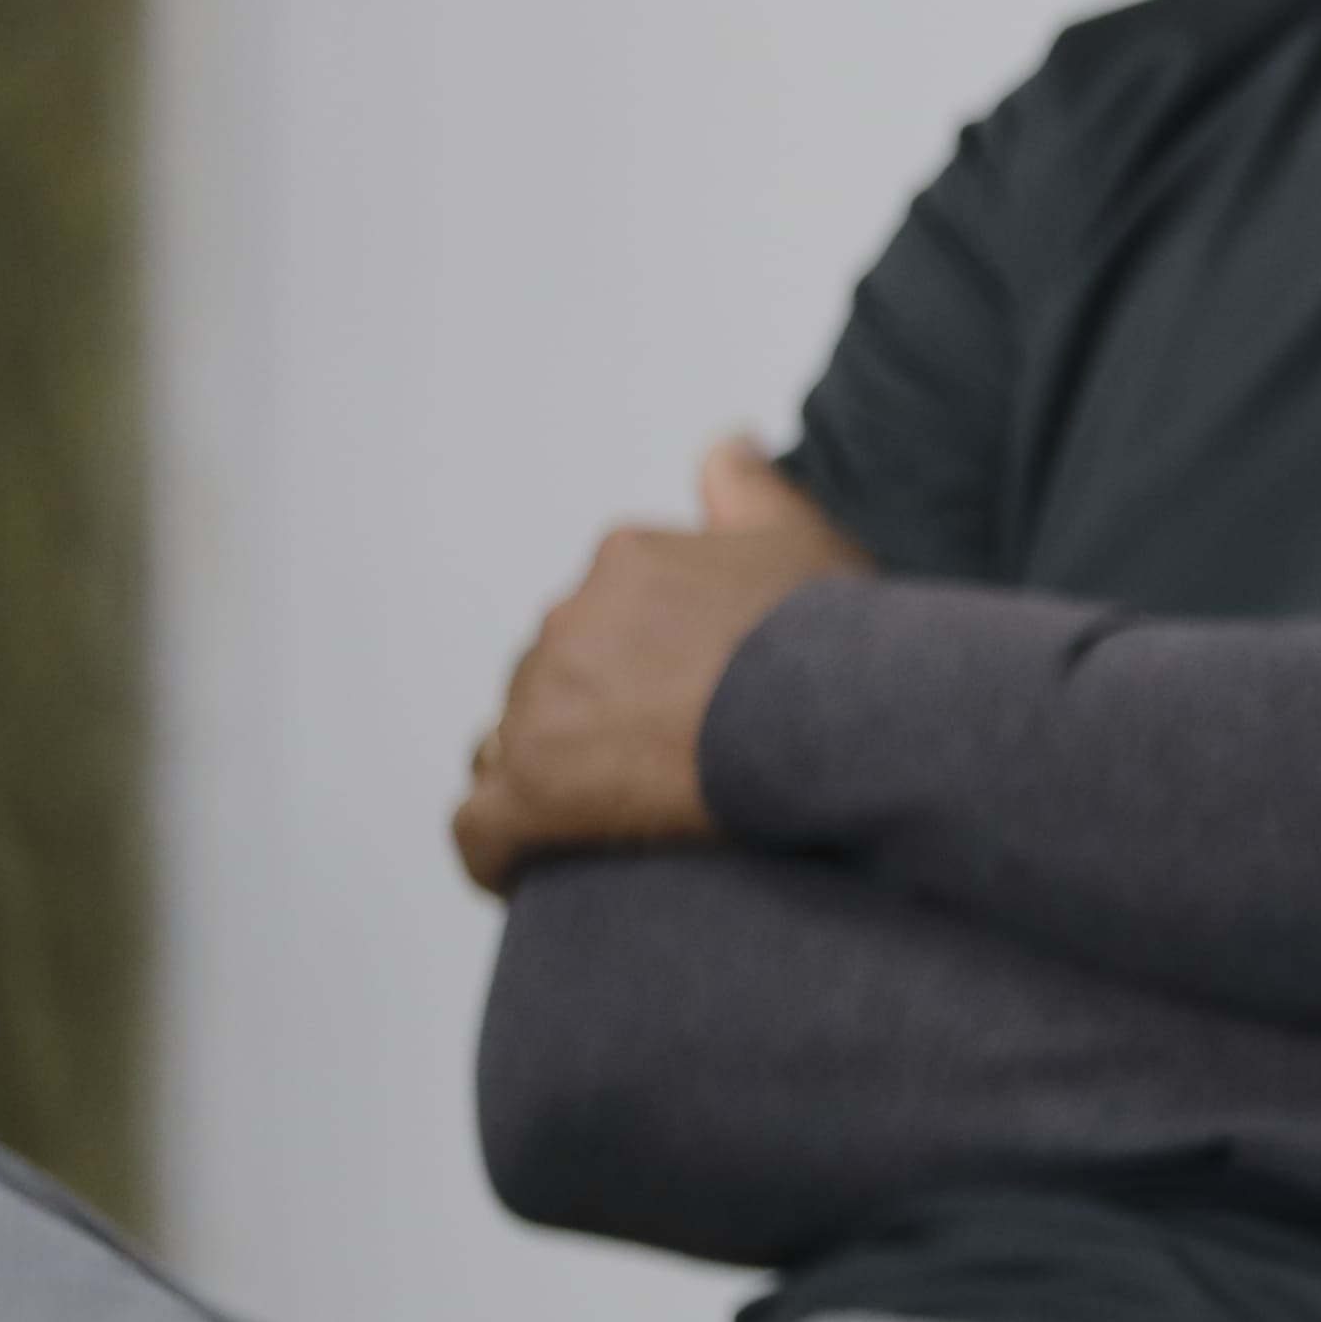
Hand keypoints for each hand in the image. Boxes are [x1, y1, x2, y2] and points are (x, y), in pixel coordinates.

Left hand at [448, 439, 863, 893]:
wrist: (840, 720)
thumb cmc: (831, 639)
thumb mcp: (800, 537)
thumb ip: (747, 486)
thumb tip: (721, 445)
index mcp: (623, 564)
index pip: (593, 617)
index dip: (629, 671)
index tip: (671, 709)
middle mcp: (569, 621)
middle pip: (550, 680)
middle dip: (586, 723)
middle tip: (656, 772)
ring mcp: (543, 705)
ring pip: (509, 748)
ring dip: (546, 780)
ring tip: (606, 826)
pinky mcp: (530, 789)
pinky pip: (480, 830)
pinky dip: (499, 855)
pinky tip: (533, 876)